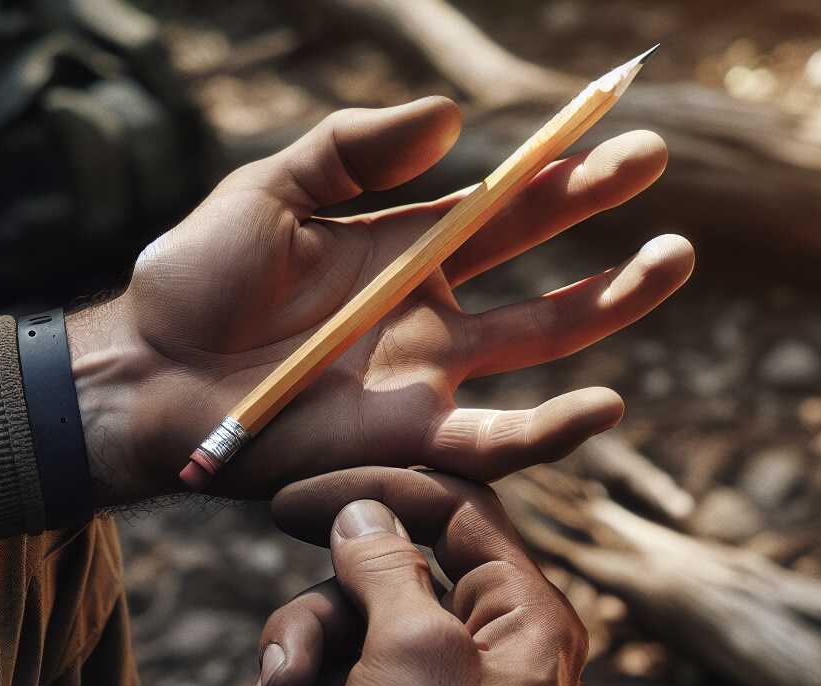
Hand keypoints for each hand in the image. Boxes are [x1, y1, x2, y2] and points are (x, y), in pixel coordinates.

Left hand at [68, 98, 692, 505]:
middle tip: (653, 161)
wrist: (150, 378)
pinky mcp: (410, 440)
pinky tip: (606, 404)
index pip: (498, 201)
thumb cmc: (194, 285)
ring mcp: (427, 380)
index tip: (612, 110)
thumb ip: (351, 148)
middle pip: (537, 261)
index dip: (554, 159)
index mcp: (400, 250)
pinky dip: (552, 430)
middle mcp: (429, 314)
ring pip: (540, 343)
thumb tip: (452, 119)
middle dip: (597, 212)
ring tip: (670, 259)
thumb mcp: (267, 192)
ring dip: (608, 305)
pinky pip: (495, 440)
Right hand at [240, 468, 586, 685]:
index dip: (376, 493)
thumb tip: (364, 510)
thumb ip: (386, 567)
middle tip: (284, 677)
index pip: (454, 509)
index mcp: (521, 612)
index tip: (293, 504)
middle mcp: (482, 643)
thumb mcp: (413, 651)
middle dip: (313, 631)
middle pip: (376, 585)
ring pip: (343, 641)